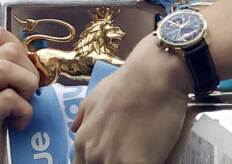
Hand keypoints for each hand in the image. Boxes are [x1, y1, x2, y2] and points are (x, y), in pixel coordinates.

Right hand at [0, 26, 39, 163]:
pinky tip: (18, 124)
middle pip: (8, 49)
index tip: (25, 71)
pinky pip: (9, 99)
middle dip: (29, 69)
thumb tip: (37, 57)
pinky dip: (24, 111)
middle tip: (27, 94)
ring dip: (26, 86)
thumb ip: (10, 74)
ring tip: (22, 105)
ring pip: (5, 68)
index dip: (19, 47)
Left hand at [71, 35, 192, 162]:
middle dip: (116, 162)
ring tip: (145, 150)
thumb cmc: (127, 82)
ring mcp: (114, 161)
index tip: (114, 155)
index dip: (99, 162)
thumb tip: (75, 129)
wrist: (154, 75)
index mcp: (83, 141)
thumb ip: (84, 115)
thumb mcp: (96, 95)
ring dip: (130, 162)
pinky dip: (154, 161)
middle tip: (129, 151)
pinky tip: (156, 154)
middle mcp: (93, 154)